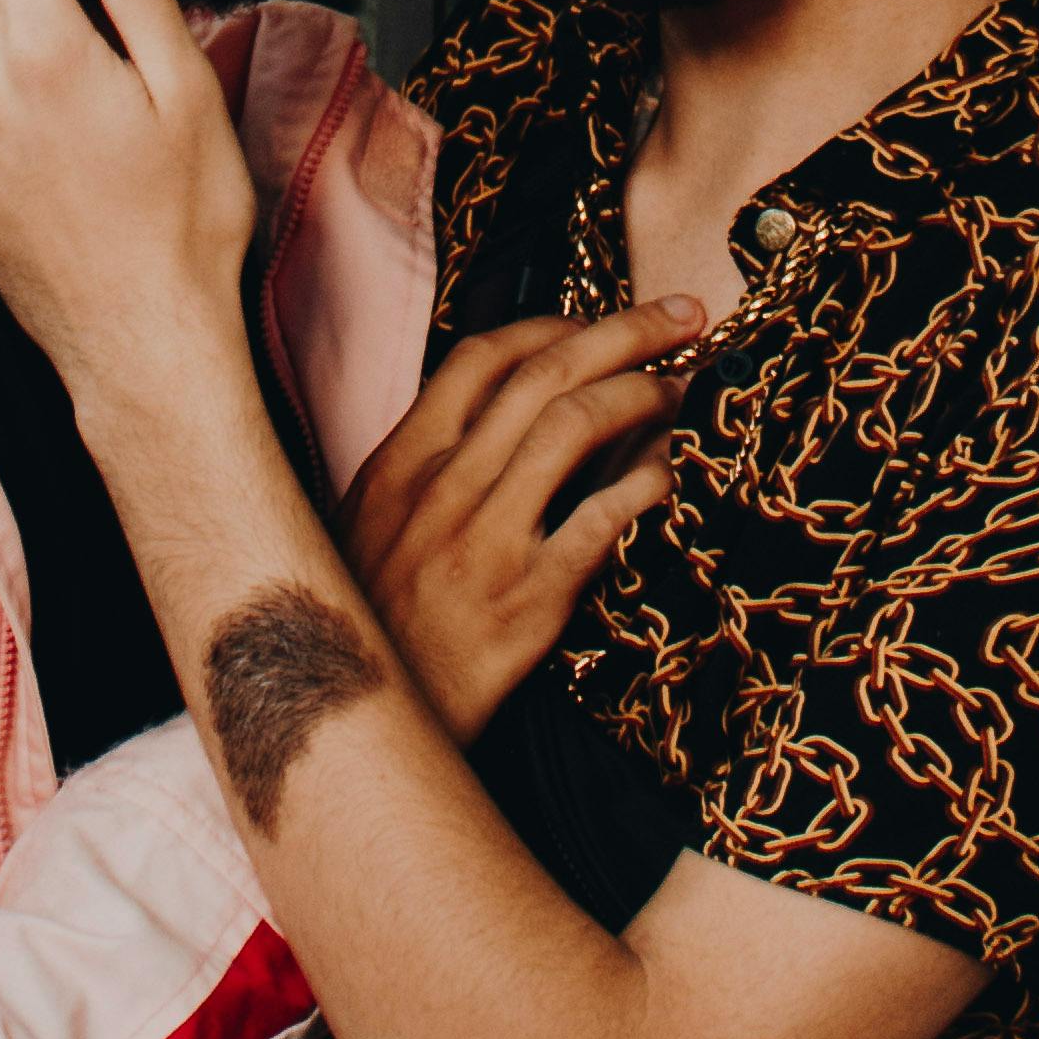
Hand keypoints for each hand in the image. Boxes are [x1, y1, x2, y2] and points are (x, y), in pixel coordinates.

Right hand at [346, 311, 695, 744]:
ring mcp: (483, 541)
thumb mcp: (370, 528)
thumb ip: (427, 467)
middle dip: (627, 330)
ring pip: (574, 427)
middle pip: (545, 374)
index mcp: (400, 463)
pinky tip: (669, 474)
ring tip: (681, 389)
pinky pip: (601, 518)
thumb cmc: (373, 627)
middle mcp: (441, 488)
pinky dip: (645, 482)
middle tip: (684, 315)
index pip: (482, 356)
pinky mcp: (526, 600)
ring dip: (642, 393)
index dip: (553, 325)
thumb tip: (505, 414)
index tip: (598, 320)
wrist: (354, 723)